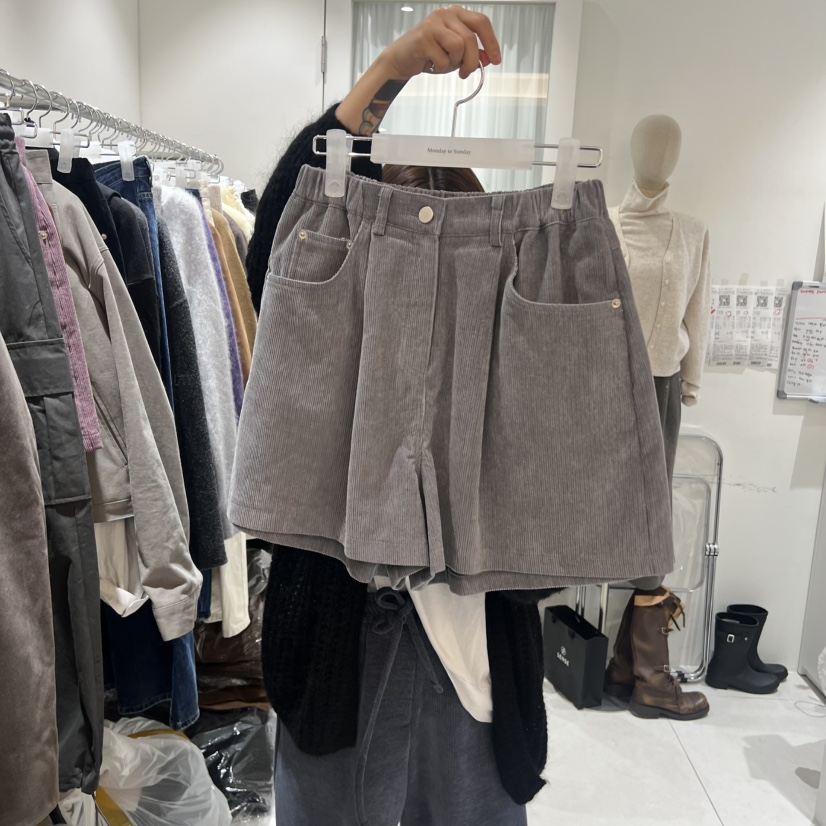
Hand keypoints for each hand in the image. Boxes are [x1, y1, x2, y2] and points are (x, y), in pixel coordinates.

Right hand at [381, 6, 500, 80]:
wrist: (401, 59)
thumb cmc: (428, 54)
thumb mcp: (455, 54)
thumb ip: (472, 53)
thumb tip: (488, 58)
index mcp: (456, 14)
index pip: (481, 23)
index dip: (491, 42)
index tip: (495, 59)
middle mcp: (446, 14)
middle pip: (471, 39)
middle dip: (471, 61)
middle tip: (466, 72)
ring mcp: (434, 24)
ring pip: (459, 47)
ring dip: (454, 63)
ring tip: (444, 64)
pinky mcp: (424, 37)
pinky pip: (444, 58)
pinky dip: (441, 67)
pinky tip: (433, 64)